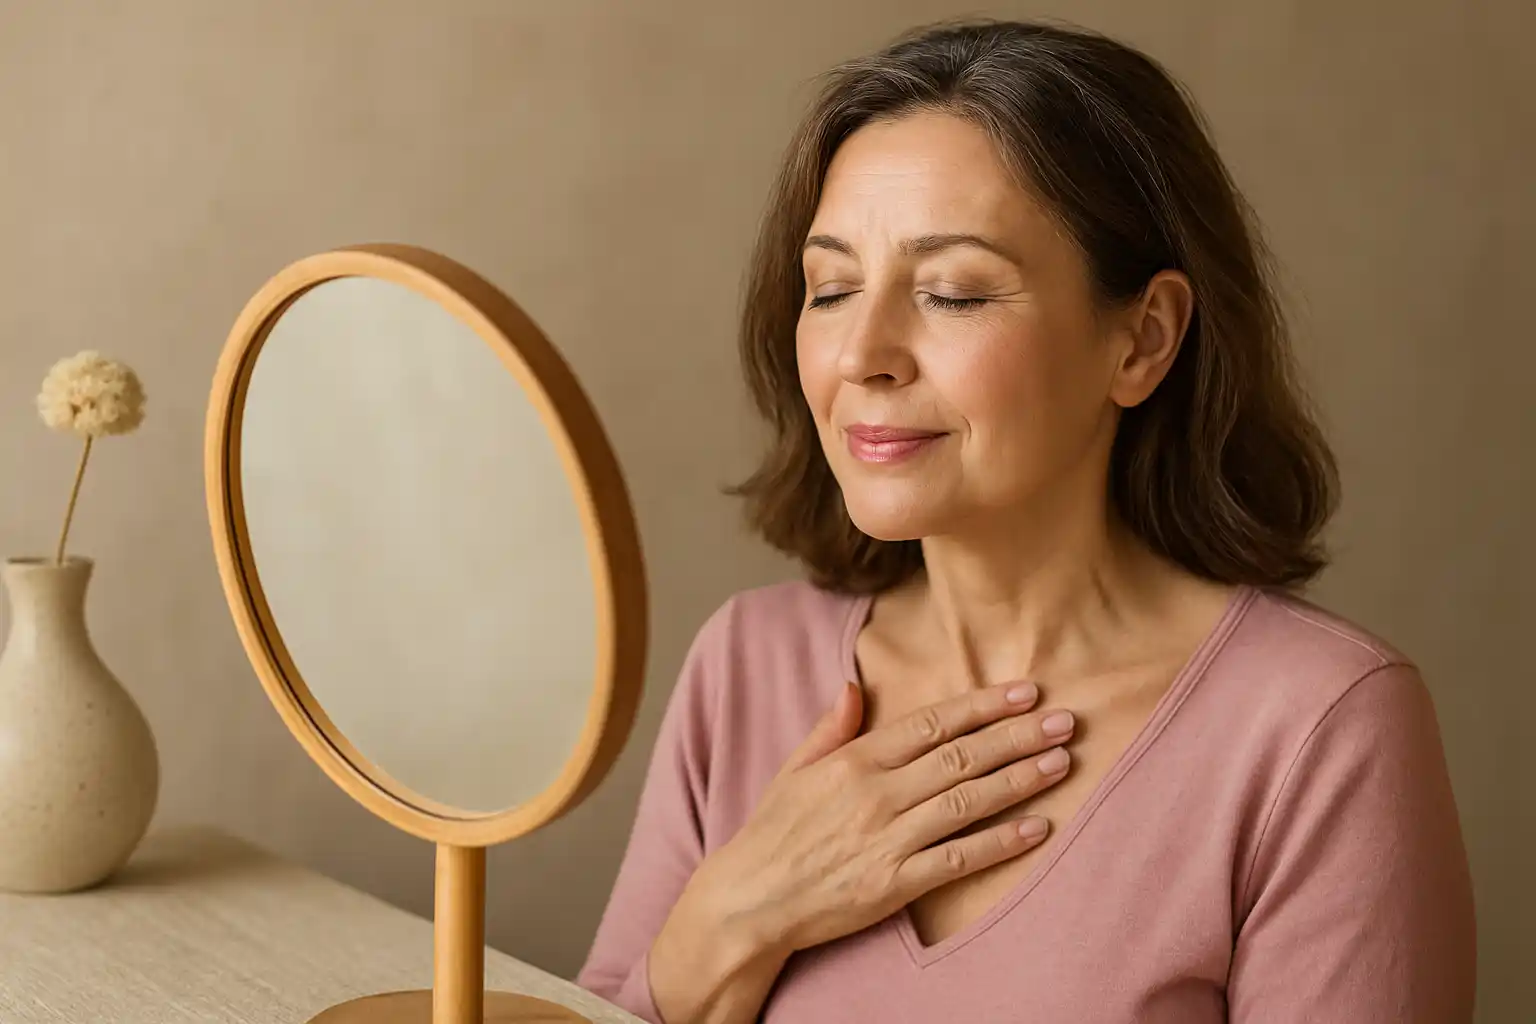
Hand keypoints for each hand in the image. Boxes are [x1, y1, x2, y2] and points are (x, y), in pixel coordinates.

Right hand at [684, 678, 1072, 956]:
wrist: (750, 900)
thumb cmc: (772, 833)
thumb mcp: (794, 769)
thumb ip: (832, 728)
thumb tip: (855, 686)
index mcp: (853, 761)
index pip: (930, 723)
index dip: (981, 706)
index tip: (1024, 691)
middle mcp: (875, 795)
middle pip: (960, 757)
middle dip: (1017, 736)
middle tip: (1064, 720)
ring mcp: (887, 840)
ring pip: (966, 802)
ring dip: (1018, 781)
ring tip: (1061, 762)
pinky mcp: (895, 884)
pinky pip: (958, 860)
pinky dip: (999, 843)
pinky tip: (1036, 828)